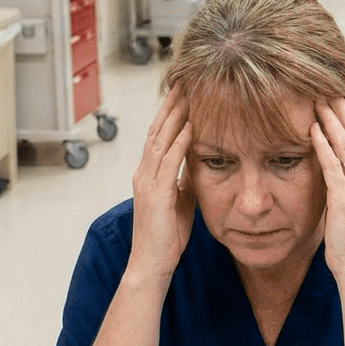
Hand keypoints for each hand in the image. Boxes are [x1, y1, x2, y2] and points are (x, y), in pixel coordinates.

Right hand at [128, 87, 196, 282]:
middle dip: (171, 105)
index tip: (184, 92)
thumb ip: (186, 178)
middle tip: (184, 81)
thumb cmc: (167, 235)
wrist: (152, 264)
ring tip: (188, 94)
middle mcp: (144, 173)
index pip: (159, 135)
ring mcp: (147, 183)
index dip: (170, 112)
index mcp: (149, 173)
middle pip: (156, 130)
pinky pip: (168, 163)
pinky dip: (179, 142)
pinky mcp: (156, 195)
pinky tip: (190, 127)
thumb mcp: (181, 199)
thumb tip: (200, 161)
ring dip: (174, 116)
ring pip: (160, 140)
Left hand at [310, 99, 344, 282]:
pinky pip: (331, 166)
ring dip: (330, 119)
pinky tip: (311, 129)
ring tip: (318, 97)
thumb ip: (342, 184)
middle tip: (325, 84)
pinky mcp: (344, 200)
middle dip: (340, 108)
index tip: (334, 94)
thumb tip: (332, 169)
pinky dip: (322, 145)